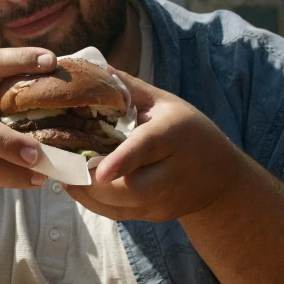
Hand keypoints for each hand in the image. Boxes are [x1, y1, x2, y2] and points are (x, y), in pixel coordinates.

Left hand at [64, 71, 246, 221]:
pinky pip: (117, 215)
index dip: (123, 161)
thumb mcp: (165, 103)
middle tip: (64, 166)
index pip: (147, 149)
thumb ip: (130, 89)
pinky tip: (76, 187)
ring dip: (86, 193)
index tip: (100, 170)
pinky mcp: (153, 215)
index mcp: (173, 135)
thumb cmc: (187, 131)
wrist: (220, 178)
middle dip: (93, 183)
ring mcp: (163, 199)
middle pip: (131, 187)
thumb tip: (96, 67)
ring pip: (120, 206)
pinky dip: (92, 204)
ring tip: (63, 174)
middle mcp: (171, 172)